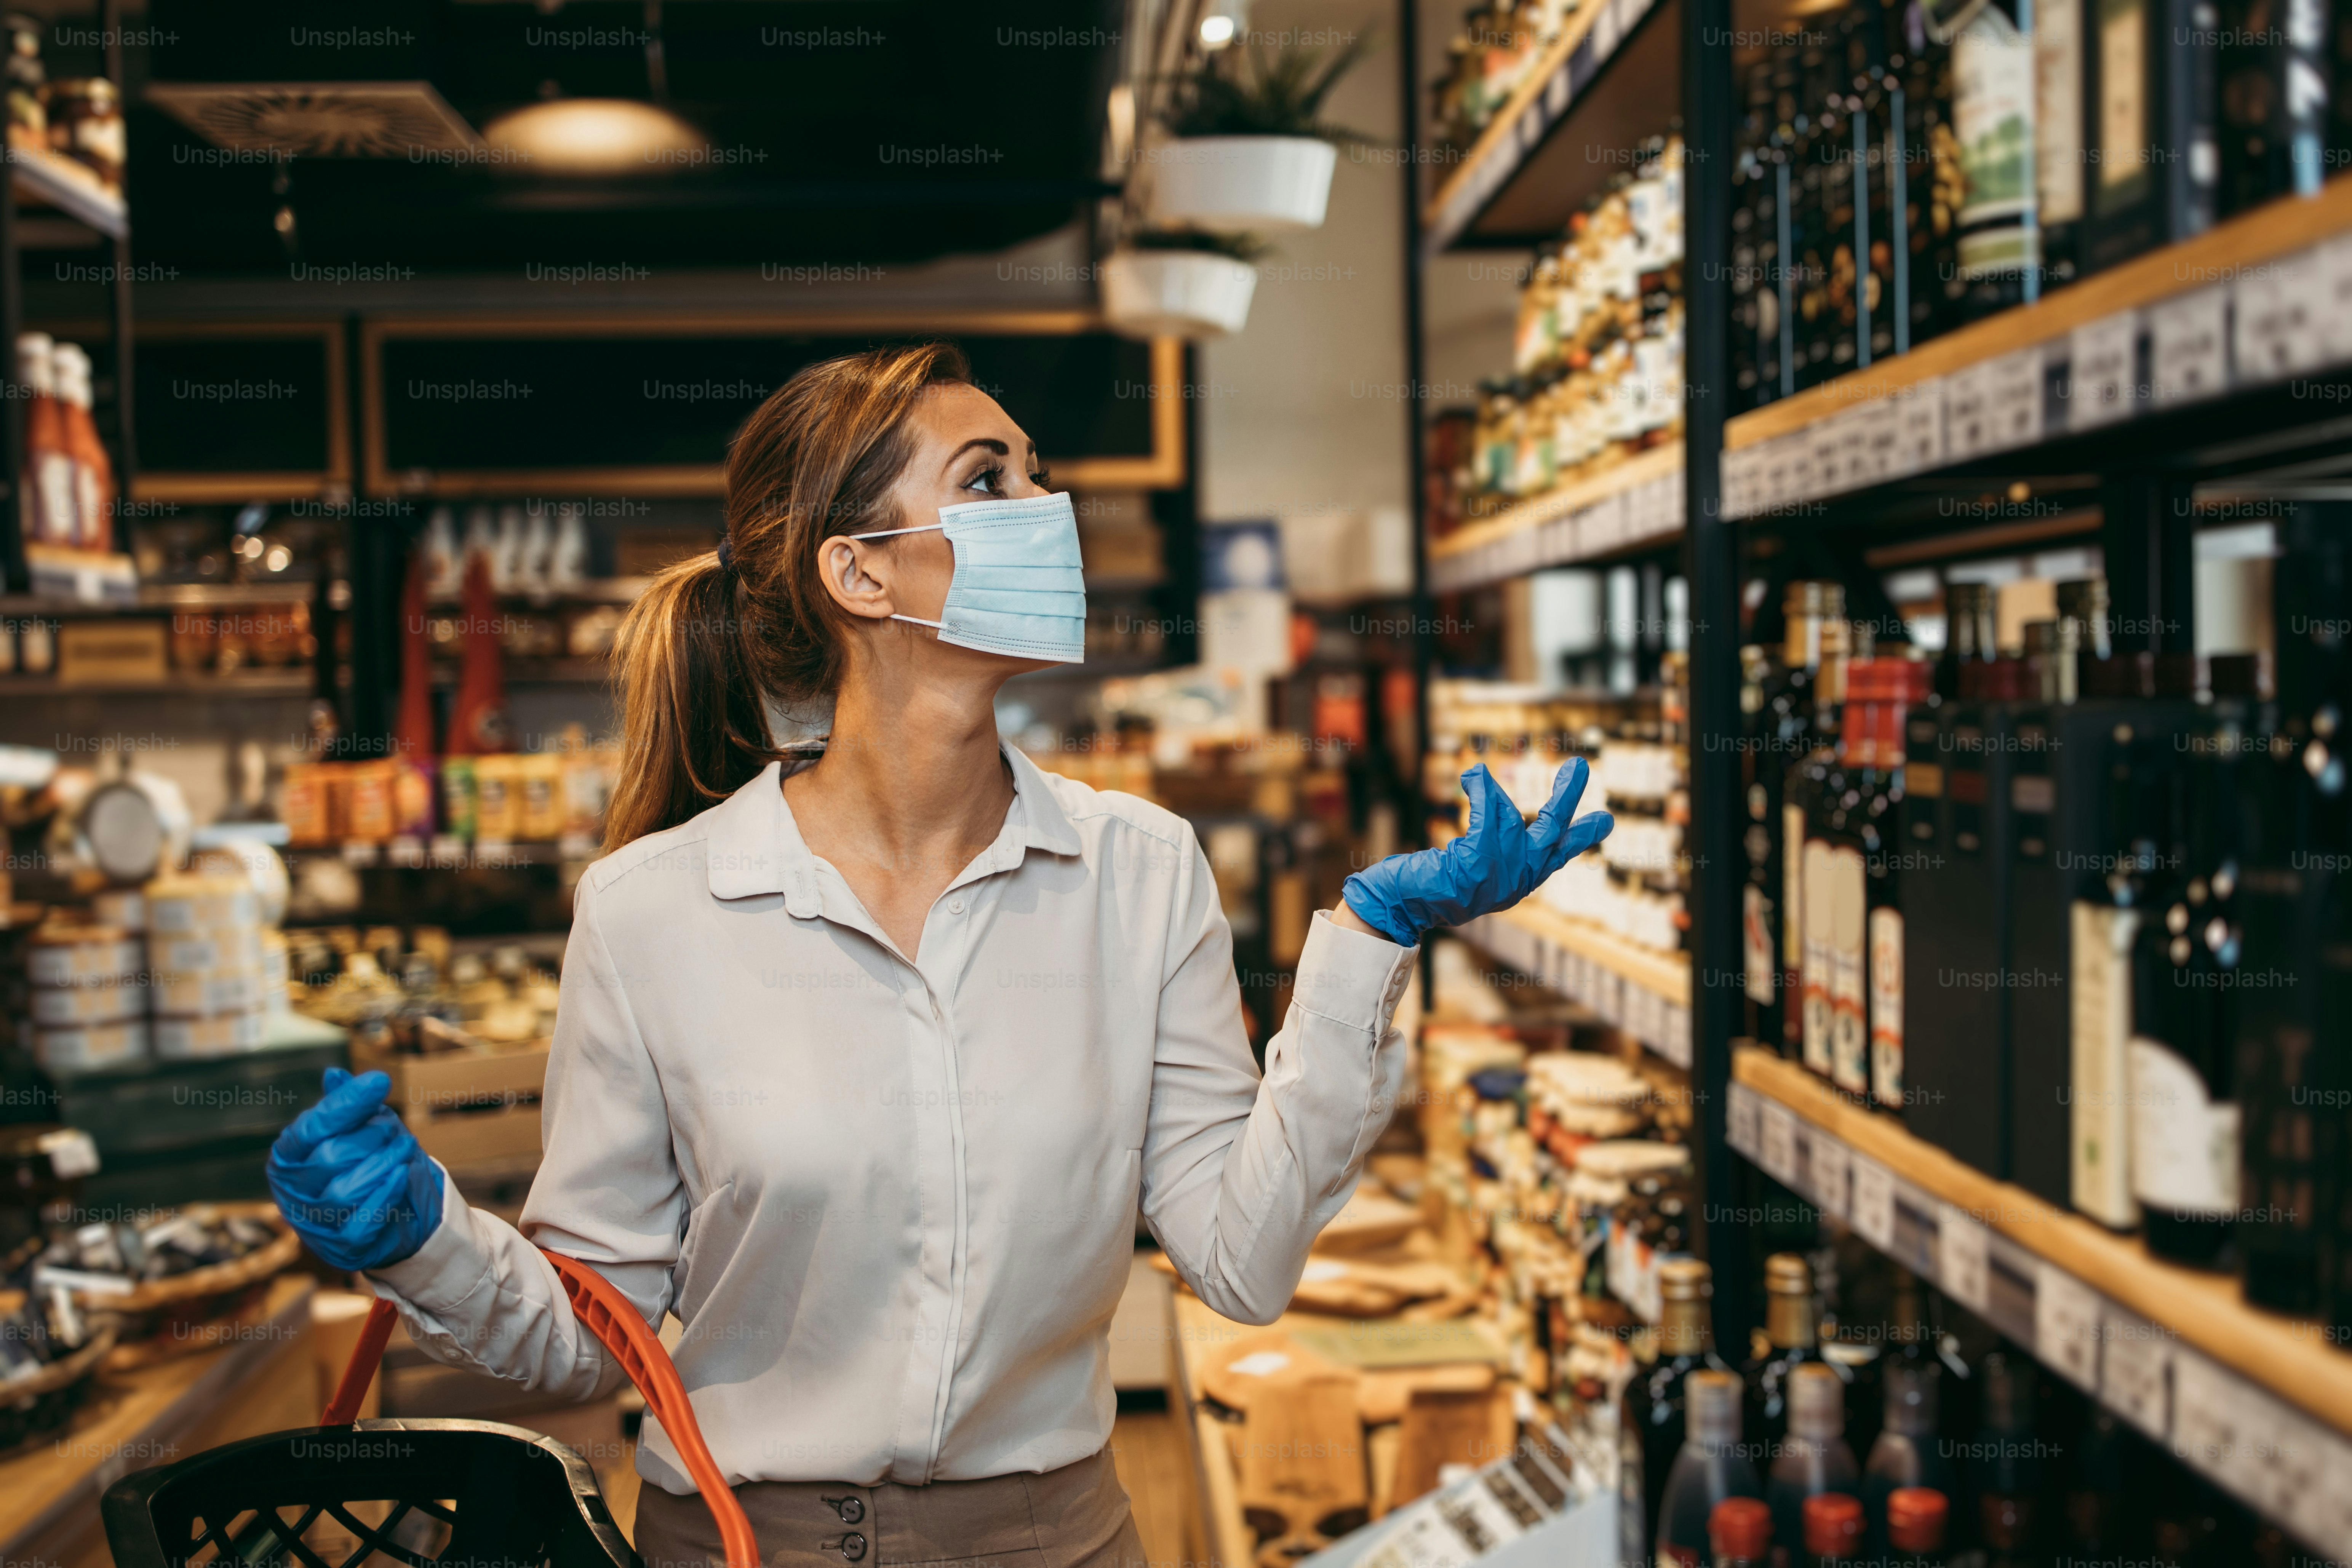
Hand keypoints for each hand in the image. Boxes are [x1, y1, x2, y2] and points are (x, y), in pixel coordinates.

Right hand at [267, 1068, 445, 1271]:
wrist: (401, 1213)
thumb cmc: (372, 1161)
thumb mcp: (362, 1128)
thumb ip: (346, 1106)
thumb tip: (334, 1075)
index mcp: (289, 1157)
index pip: (311, 1128)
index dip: (345, 1105)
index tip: (380, 1080)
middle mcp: (293, 1191)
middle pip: (330, 1158)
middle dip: (371, 1138)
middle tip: (394, 1129)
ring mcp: (313, 1224)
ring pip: (344, 1192)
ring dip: (383, 1164)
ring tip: (406, 1147)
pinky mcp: (340, 1249)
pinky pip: (359, 1225)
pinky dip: (384, 1197)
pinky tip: (403, 1176)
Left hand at [1341, 758, 1612, 947]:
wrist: (1405, 906)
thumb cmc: (1435, 886)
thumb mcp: (1475, 866)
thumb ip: (1497, 842)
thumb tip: (1499, 800)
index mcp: (1520, 883)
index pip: (1558, 856)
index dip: (1581, 837)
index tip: (1606, 821)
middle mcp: (1516, 881)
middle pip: (1552, 834)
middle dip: (1567, 798)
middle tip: (1581, 764)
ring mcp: (1498, 874)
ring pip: (1512, 821)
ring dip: (1493, 795)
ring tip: (1476, 777)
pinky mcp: (1476, 863)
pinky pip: (1486, 817)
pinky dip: (1481, 793)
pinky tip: (1473, 777)